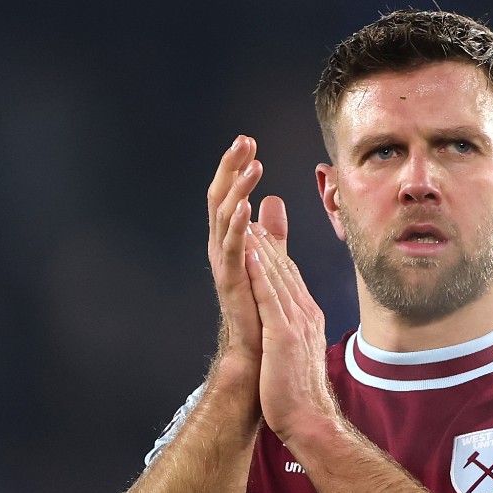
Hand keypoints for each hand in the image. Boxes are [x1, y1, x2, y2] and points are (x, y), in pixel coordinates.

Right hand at [206, 135, 288, 369]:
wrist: (258, 352)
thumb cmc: (261, 308)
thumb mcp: (269, 258)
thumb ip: (271, 231)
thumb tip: (272, 199)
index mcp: (232, 240)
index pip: (230, 194)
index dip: (237, 168)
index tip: (249, 142)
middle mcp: (222, 247)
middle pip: (220, 197)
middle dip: (231, 167)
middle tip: (244, 140)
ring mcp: (224, 264)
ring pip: (224, 217)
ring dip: (238, 189)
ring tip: (252, 165)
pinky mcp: (231, 282)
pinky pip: (232, 249)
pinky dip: (236, 226)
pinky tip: (246, 207)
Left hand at [244, 228, 337, 448]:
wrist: (309, 420)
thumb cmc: (298, 394)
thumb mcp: (295, 354)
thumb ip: (291, 331)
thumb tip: (288, 323)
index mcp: (308, 318)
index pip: (289, 277)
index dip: (274, 251)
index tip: (260, 229)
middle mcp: (305, 313)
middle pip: (284, 269)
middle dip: (267, 238)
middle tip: (251, 209)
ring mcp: (296, 322)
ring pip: (276, 275)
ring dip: (261, 245)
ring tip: (247, 218)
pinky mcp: (283, 334)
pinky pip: (269, 296)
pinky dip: (259, 271)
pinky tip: (248, 252)